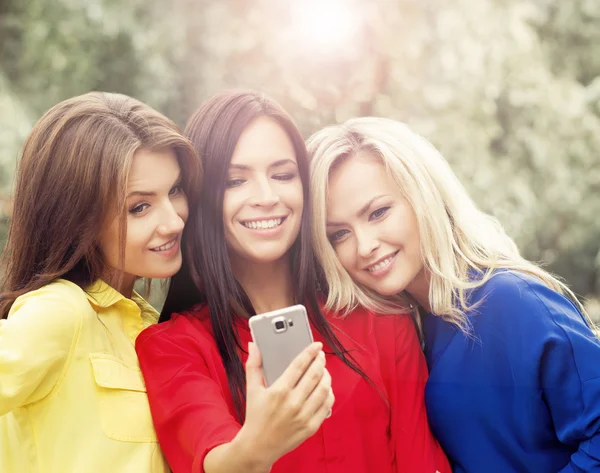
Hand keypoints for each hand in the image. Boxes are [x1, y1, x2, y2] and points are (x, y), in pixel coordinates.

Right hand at [237, 341, 334, 467]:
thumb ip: (253, 366)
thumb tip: (254, 346)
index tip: (317, 345)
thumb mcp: (252, 390)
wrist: (258, 446)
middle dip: (320, 361)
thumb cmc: (255, 416)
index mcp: (278, 391)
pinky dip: (329, 394)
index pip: (299, 365)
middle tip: (320, 355)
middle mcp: (293, 403)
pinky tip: (325, 388)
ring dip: (327, 376)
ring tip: (323, 370)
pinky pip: (327, 406)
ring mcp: (304, 416)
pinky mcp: (311, 427)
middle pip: (315, 375)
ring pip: (324, 389)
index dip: (310, 352)